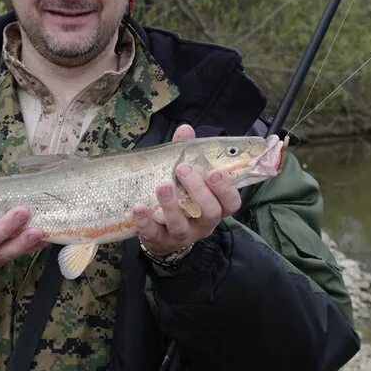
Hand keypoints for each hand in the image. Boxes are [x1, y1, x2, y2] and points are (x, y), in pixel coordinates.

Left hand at [131, 124, 241, 256]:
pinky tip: (139, 207)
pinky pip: (153, 233)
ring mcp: (182, 235)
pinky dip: (145, 221)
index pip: (231, 203)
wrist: (160, 234)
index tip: (213, 172)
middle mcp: (202, 224)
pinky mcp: (159, 241)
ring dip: (171, 205)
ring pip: (181, 225)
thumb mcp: (186, 177)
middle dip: (198, 191)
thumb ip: (187, 154)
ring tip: (162, 185)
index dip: (225, 189)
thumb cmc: (180, 198)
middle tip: (183, 169)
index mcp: (215, 207)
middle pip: (209, 213)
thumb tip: (185, 129)